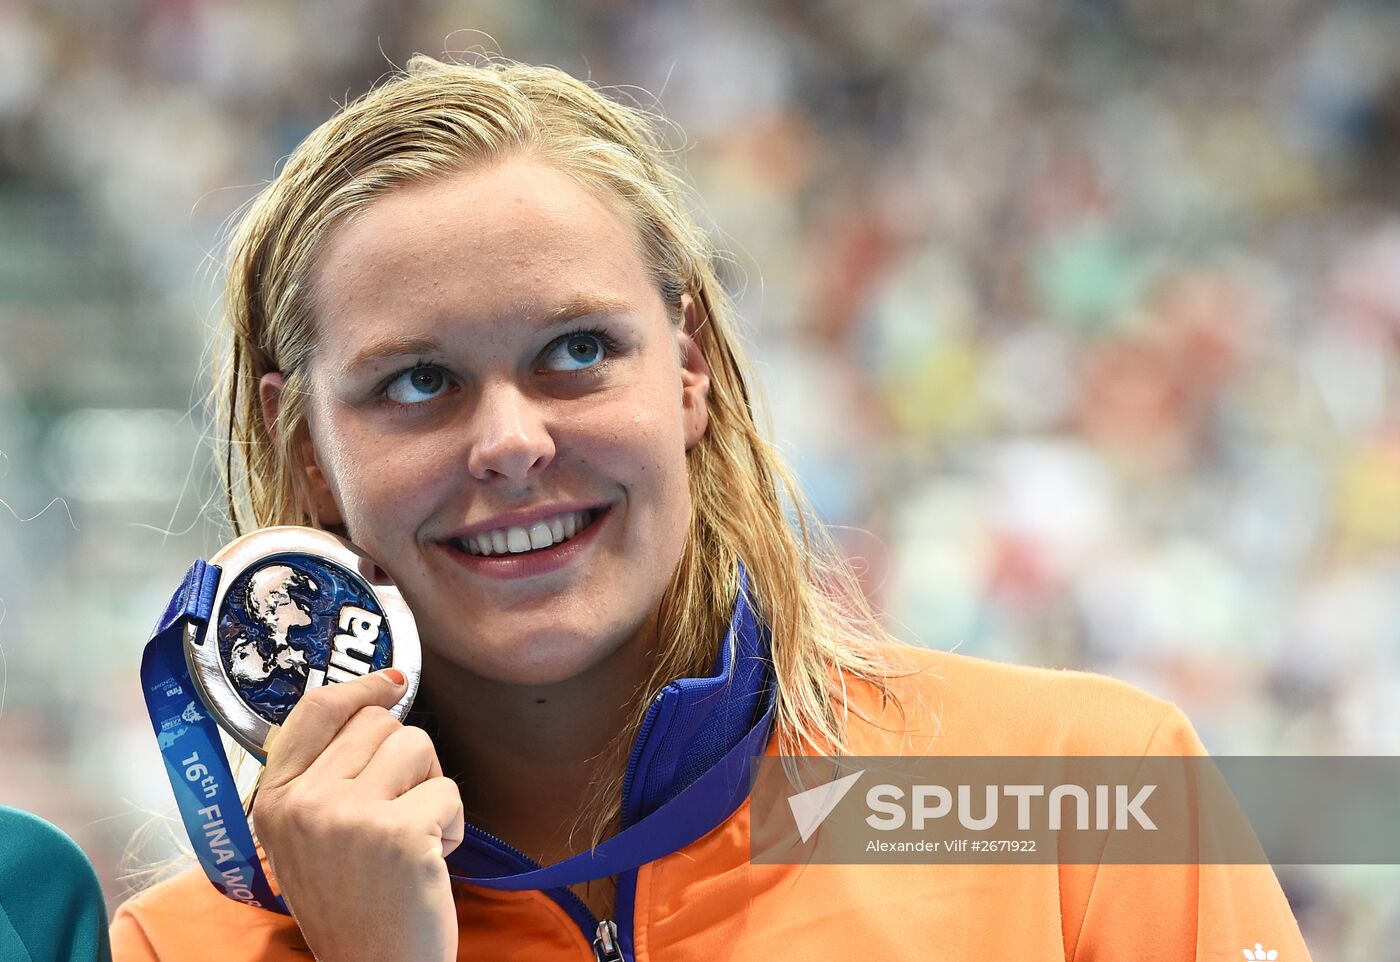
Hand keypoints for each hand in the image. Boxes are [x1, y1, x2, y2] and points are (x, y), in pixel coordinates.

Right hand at [253, 669, 462, 961]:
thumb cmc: (352, 905)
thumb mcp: (308, 837)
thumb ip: (323, 776)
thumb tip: (372, 704)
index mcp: (273, 800)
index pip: (316, 710)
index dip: (360, 687)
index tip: (390, 681)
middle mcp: (303, 802)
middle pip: (378, 723)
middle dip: (404, 758)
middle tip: (399, 809)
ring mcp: (348, 816)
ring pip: (417, 745)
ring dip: (430, 788)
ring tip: (412, 837)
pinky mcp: (397, 833)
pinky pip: (450, 790)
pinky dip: (453, 825)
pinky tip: (429, 863)